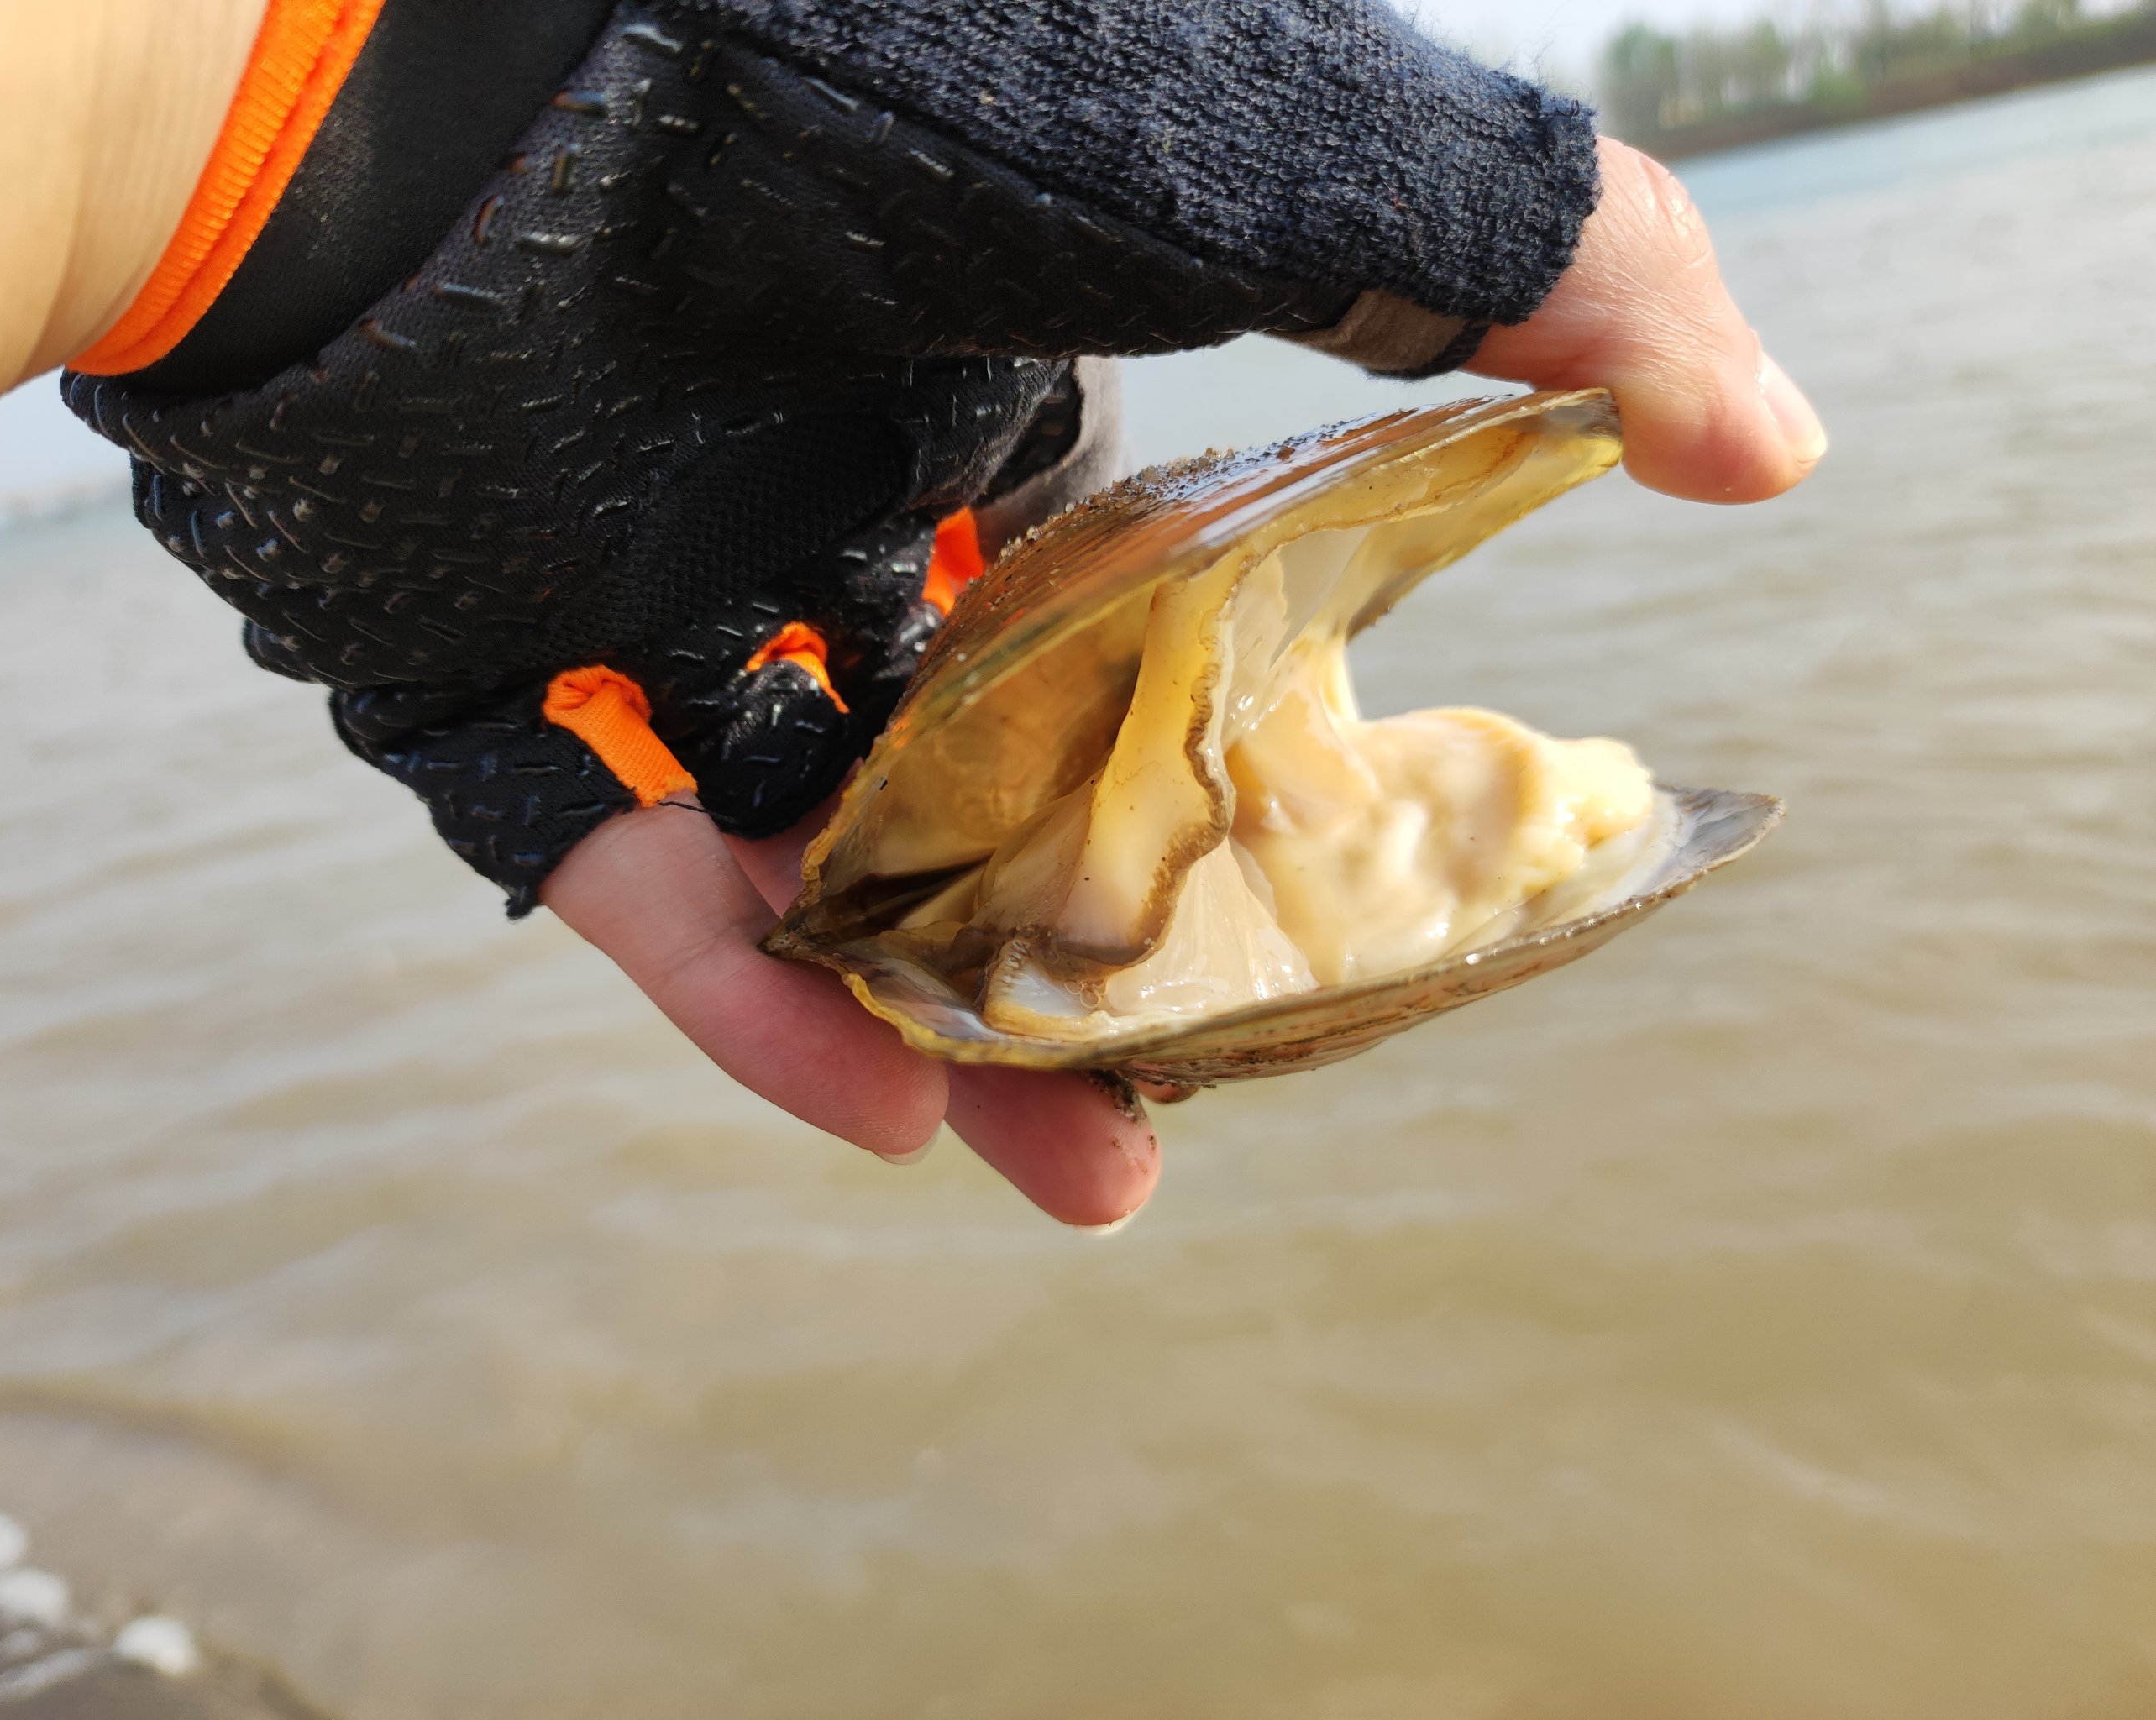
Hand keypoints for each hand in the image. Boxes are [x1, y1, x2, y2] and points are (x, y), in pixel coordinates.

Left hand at [543, 136, 1820, 1228]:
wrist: (402, 58)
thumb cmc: (854, 67)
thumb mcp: (1250, 152)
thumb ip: (1518, 254)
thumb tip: (1774, 435)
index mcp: (983, 376)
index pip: (1128, 619)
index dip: (1230, 764)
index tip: (1318, 896)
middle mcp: (810, 483)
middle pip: (974, 768)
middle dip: (1091, 940)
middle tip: (1195, 1096)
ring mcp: (633, 579)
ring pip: (804, 849)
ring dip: (937, 1023)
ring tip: (1078, 1177)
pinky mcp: (467, 655)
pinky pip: (603, 860)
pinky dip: (732, 993)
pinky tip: (873, 1109)